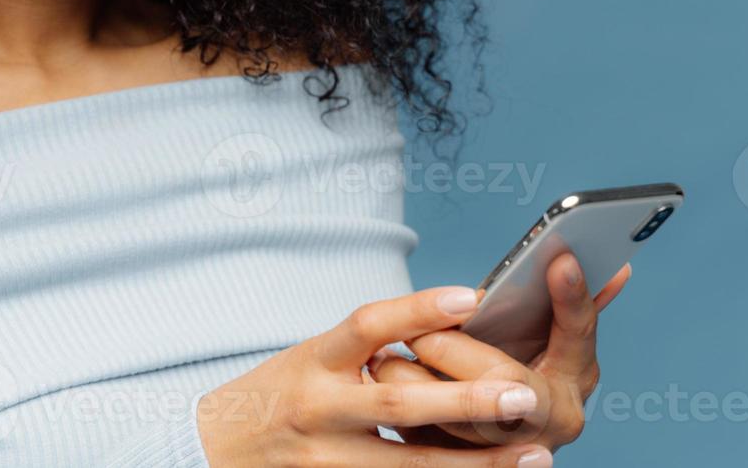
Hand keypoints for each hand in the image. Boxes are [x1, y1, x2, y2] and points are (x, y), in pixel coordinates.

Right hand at [195, 284, 559, 466]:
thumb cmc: (278, 396)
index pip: (367, 325)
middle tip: (524, 394)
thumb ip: (368, 346)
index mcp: (313, 361)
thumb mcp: (310, 356)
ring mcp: (326, 462)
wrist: (212, 452)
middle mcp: (319, 410)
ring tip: (535, 455)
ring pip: (409, 466)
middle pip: (398, 404)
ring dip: (477, 464)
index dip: (419, 309)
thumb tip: (450, 321)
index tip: (471, 297)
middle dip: (466, 402)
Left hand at [365, 255, 630, 453]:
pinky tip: (381, 375)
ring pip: (457, 416)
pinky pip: (426, 439)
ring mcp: (512, 451)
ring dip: (415, 379)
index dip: (572, 297)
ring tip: (388, 353)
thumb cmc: (518, 376)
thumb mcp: (548, 345)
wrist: (475, 438)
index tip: (561, 258)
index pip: (577, 334)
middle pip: (506, 381)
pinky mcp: (462, 466)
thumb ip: (567, 310)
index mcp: (576, 382)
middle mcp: (551, 423)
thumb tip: (617, 268)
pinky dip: (400, 405)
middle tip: (421, 328)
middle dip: (457, 350)